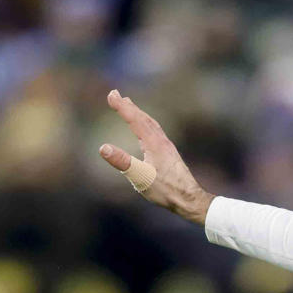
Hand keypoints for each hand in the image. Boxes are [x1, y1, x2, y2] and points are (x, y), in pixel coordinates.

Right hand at [99, 89, 214, 224]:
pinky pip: (156, 132)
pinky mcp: (169, 154)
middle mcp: (162, 141)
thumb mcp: (140, 177)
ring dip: (139, 114)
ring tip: (130, 106)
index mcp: (154, 144)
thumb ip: (122, 162)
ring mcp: (167, 147)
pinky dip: (147, 124)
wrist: (189, 198)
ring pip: (151, 124)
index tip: (111, 94)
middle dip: (129, 106)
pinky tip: (146, 131)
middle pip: (144, 118)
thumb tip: (103, 148)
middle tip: (116, 95)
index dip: (122, 107)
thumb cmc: (165, 190)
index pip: (135, 120)